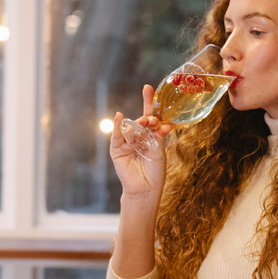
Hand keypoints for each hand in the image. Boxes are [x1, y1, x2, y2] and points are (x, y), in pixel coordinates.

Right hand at [110, 84, 174, 201]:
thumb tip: (160, 122)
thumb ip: (158, 136)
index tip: (147, 88)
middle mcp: (138, 138)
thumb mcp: (159, 151)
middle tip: (152, 119)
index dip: (148, 102)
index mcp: (150, 137)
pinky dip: (118, 126)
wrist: (145, 190)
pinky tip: (120, 117)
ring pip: (131, 127)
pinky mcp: (117, 150)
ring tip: (146, 122)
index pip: (149, 117)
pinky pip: (117, 136)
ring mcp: (127, 143)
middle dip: (146, 117)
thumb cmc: (155, 173)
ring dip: (138, 123)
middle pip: (140, 120)